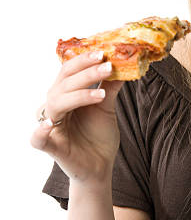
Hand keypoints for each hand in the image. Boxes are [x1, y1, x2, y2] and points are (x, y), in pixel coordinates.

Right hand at [31, 51, 124, 185]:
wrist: (100, 167)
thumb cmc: (98, 136)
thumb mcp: (106, 108)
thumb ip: (109, 87)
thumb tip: (123, 64)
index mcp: (66, 94)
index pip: (69, 71)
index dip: (84, 61)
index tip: (103, 53)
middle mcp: (55, 106)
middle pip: (64, 83)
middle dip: (86, 73)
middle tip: (107, 66)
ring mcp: (52, 126)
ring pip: (56, 104)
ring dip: (78, 96)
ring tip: (101, 95)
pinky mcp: (51, 147)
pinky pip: (38, 138)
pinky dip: (39, 131)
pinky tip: (48, 124)